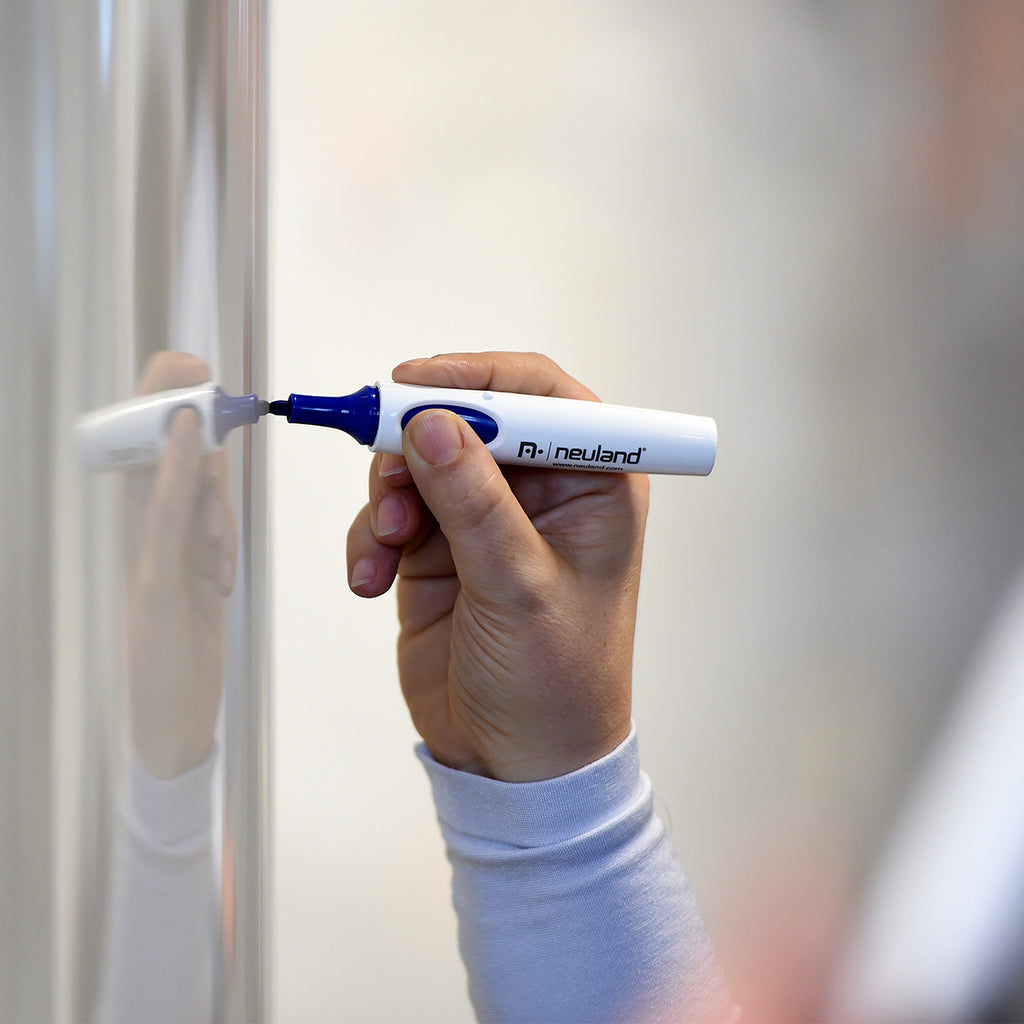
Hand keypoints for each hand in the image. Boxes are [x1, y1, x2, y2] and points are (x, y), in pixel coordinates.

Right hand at [122, 352, 237, 777]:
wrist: (169, 721)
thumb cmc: (183, 641)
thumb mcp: (197, 568)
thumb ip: (201, 515)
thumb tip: (208, 461)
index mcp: (159, 529)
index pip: (161, 456)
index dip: (168, 405)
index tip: (187, 365)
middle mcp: (143, 537)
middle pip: (147, 457)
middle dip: (164, 403)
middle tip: (184, 361)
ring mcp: (142, 561)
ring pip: (157, 482)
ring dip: (178, 437)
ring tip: (191, 395)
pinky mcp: (152, 591)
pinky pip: (163, 523)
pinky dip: (174, 478)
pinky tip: (185, 440)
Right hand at [346, 352, 648, 781]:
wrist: (515, 762)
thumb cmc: (555, 683)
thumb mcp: (519, 588)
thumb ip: (474, 503)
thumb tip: (432, 423)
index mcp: (591, 483)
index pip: (538, 394)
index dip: (476, 378)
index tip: (414, 388)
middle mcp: (539, 490)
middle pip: (466, 417)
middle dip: (417, 439)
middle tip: (388, 472)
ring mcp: (484, 518)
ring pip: (419, 459)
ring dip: (389, 493)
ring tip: (386, 544)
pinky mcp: (439, 549)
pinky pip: (391, 510)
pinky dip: (370, 535)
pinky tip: (370, 578)